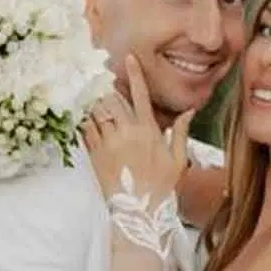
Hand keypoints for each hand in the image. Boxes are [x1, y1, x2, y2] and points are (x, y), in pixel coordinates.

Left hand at [82, 57, 190, 207]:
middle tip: (99, 71)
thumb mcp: (178, 160)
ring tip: (87, 87)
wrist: (140, 213)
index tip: (128, 57)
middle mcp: (127, 133)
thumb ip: (182, 132)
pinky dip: (82, 117)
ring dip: (92, 97)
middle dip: (106, 83)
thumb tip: (190, 111)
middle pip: (113, 97)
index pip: (141, 94)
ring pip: (97, 109)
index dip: (135, 74)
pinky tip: (80, 109)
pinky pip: (85, 128)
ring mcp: (109, 143)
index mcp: (148, 131)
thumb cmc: (162, 188)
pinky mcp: (95, 154)